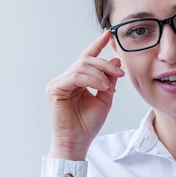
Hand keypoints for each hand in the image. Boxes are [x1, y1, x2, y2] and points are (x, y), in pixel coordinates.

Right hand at [45, 30, 124, 159]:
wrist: (78, 142)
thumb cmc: (88, 124)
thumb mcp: (105, 98)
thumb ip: (109, 79)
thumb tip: (115, 60)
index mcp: (77, 80)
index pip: (87, 58)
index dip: (97, 45)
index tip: (108, 34)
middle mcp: (66, 79)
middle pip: (86, 60)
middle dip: (105, 64)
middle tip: (120, 72)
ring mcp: (58, 83)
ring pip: (81, 66)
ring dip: (100, 73)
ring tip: (110, 86)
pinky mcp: (54, 89)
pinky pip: (75, 77)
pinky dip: (91, 80)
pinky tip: (102, 87)